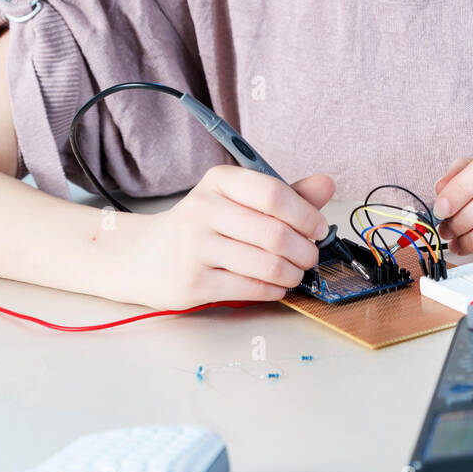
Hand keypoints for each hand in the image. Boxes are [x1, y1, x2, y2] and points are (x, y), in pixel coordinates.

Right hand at [129, 166, 334, 308]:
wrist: (146, 256)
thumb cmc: (203, 226)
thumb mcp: (238, 200)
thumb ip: (284, 194)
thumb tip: (327, 183)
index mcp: (219, 181)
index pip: (273, 193)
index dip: (306, 214)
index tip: (319, 228)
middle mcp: (203, 210)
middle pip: (274, 233)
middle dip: (305, 250)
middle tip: (311, 256)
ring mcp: (195, 247)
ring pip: (266, 264)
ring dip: (293, 273)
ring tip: (295, 272)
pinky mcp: (193, 282)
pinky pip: (250, 288)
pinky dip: (273, 289)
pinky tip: (276, 285)